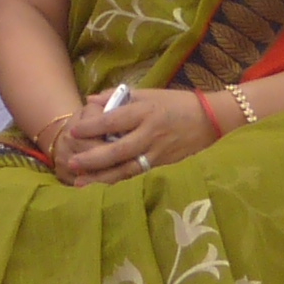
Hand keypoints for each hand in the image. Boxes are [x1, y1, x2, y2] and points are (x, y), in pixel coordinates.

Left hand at [47, 85, 216, 184]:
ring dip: (102, 178)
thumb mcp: (150, 93)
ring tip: (81, 183)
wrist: (212, 121)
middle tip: (71, 163)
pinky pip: (140, 178)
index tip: (73, 132)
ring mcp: (159, 154)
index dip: (91, 127)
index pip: (112, 121)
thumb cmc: (178, 104)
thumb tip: (92, 100)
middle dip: (92, 159)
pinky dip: (121, 185)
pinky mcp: (166, 168)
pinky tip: (105, 189)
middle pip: (116, 150)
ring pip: (126, 169)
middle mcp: (150, 134)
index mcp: (145, 112)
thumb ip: (120, 96)